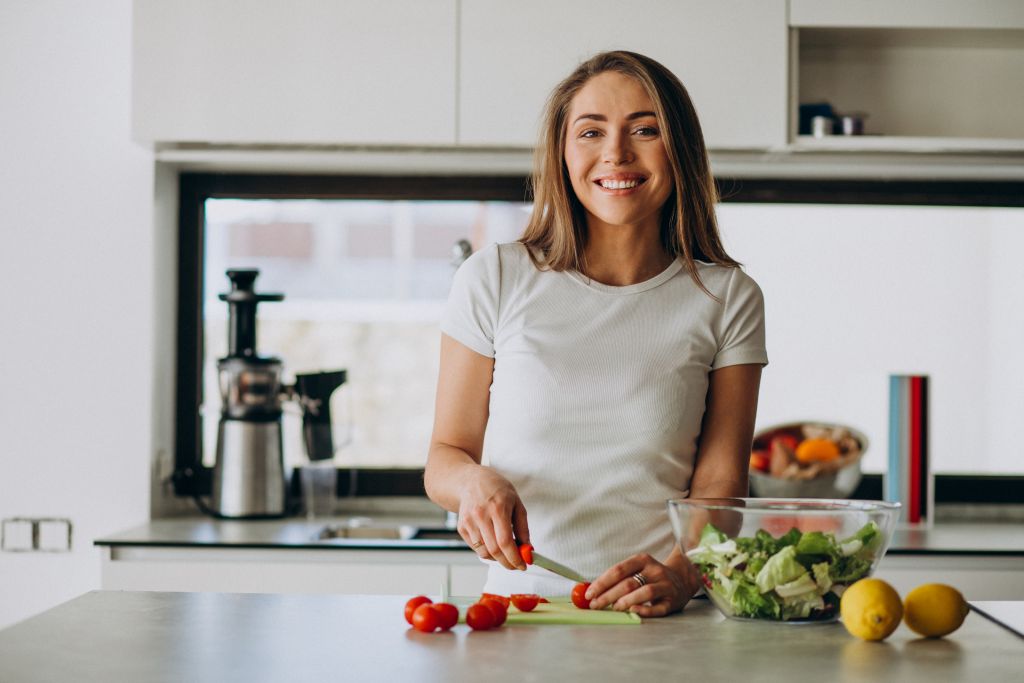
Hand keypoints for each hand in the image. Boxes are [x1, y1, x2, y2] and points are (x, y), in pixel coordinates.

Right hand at [456, 467, 529, 570]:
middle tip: (516, 565)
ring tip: (505, 551)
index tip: (523, 566)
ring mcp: (469, 522)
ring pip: (484, 552)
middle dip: (507, 563)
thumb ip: (523, 528)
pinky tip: (493, 543)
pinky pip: (475, 547)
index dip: (515, 558)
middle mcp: (481, 515)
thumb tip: (528, 550)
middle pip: (494, 550)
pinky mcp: (461, 527)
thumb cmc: (497, 490)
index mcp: (498, 508)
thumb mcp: (516, 503)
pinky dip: (486, 552)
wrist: (470, 481)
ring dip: (497, 558)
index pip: (505, 542)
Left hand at [585, 553, 700, 617]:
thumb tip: (592, 591)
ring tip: (613, 608)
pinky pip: (658, 607)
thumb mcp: (638, 570)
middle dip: (608, 595)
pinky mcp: (673, 600)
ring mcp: (665, 585)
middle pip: (628, 583)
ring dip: (625, 601)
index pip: (618, 570)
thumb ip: (618, 578)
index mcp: (642, 560)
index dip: (602, 582)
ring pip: (644, 592)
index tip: (589, 593)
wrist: (682, 580)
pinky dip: (645, 610)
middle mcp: (655, 570)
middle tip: (595, 605)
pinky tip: (633, 611)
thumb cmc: (651, 577)